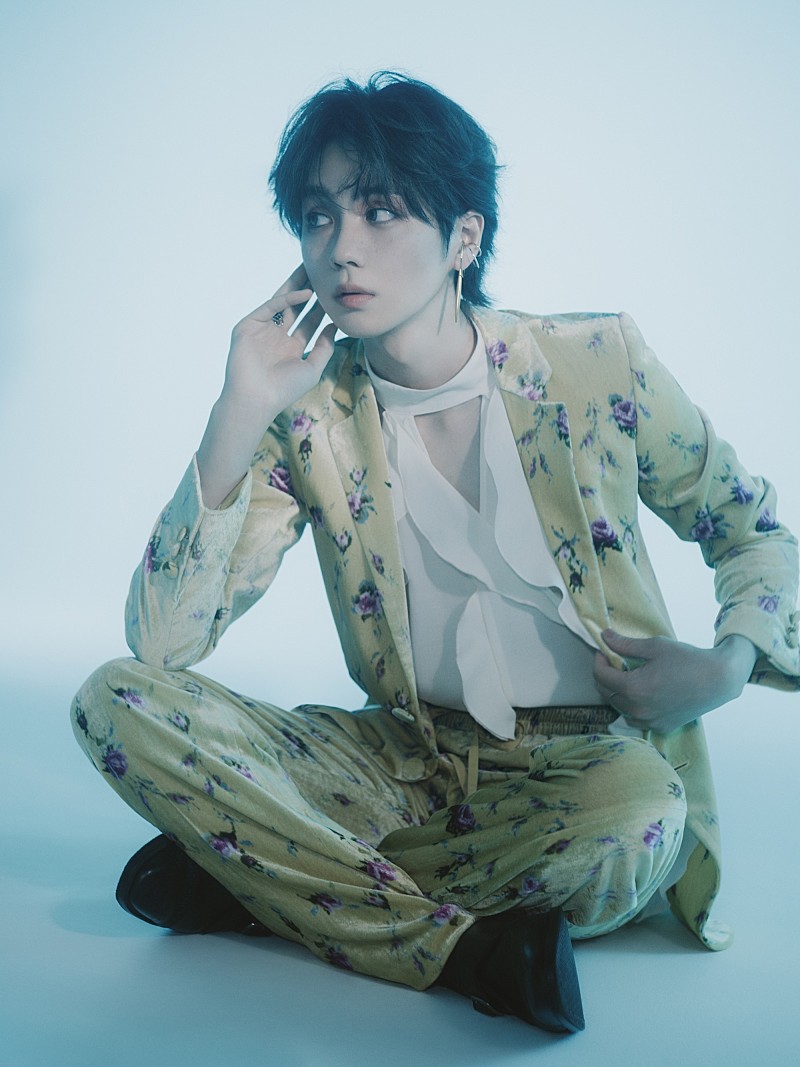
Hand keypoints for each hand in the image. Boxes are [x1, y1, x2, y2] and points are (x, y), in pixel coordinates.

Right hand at [196, 266, 337, 508]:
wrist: (256, 399)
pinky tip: (305, 293)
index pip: (309, 322)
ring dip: (297, 286)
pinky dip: (287, 299)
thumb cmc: (284, 390)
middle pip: (295, 307)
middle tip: (323, 272)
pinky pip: (270, 307)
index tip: (336, 293)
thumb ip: (325, 348)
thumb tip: (334, 326)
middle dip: (309, 290)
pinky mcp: (248, 325)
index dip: (321, 307)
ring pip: (282, 301)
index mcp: (291, 347)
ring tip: (313, 269)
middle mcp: (276, 336)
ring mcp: (261, 329)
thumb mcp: (312, 369)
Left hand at [593, 629, 757, 733]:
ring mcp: (649, 721)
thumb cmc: (687, 660)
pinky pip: (636, 718)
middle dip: (605, 676)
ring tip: (628, 676)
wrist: (717, 680)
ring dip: (617, 692)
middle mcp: (638, 709)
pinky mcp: (660, 726)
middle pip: (606, 693)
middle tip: (614, 662)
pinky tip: (641, 692)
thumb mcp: (654, 646)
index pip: (601, 676)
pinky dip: (632, 706)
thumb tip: (603, 636)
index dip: (598, 661)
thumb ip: (624, 644)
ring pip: (619, 707)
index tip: (603, 651)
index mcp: (633, 688)